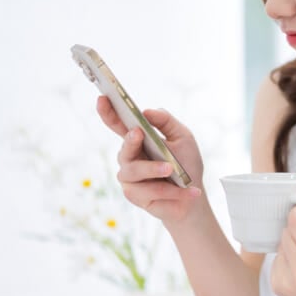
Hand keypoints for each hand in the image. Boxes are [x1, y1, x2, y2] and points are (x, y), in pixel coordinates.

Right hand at [95, 95, 204, 223]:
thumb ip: (166, 122)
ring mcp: (130, 178)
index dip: (108, 112)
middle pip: (124, 148)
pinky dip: (171, 191)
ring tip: (171, 169)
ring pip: (135, 170)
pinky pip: (149, 191)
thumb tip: (146, 111)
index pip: (119, 125)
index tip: (102, 98)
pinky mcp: (134, 195)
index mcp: (139, 140)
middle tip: (138, 133)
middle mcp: (130, 158)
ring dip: (154, 169)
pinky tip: (188, 191)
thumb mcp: (183, 138)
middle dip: (131, 141)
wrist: (193, 196)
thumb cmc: (186, 164)